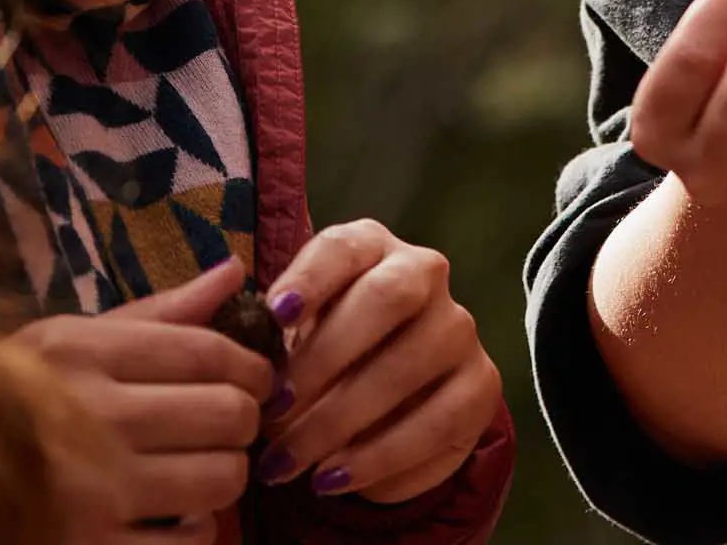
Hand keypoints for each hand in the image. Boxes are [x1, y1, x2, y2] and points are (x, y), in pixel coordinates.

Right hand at [14, 260, 280, 542]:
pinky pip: (190, 541)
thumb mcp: (64, 339)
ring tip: (201, 467)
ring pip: (220, 477)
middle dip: (243, 418)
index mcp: (83, 352)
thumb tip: (235, 272)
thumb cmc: (6, 396)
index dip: (251, 363)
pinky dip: (197, 529)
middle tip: (229, 424)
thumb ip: (156, 314)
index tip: (257, 376)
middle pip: (226, 412)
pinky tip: (173, 515)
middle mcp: (91, 417)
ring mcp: (92, 491)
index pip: (206, 351)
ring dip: (224, 473)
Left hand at [256, 219, 502, 503]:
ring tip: (288, 463)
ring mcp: (459, 328)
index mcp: (370, 247)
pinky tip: (334, 479)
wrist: (388, 397)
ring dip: (341, 421)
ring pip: (409, 367)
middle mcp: (425, 273)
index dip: (310, 278)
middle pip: (386, 299)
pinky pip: (438, 423)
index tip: (275, 314)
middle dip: (323, 359)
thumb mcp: (294, 335)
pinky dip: (380, 458)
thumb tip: (246, 365)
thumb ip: (272, 339)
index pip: (343, 247)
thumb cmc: (324, 351)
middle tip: (271, 411)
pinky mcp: (480, 385)